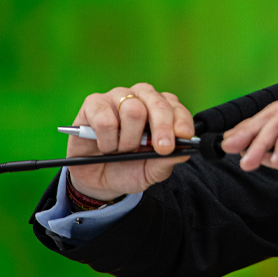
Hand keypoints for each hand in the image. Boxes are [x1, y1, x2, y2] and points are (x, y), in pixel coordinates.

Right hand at [66, 83, 193, 200]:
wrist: (97, 179)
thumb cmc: (128, 169)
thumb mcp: (151, 171)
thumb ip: (166, 161)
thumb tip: (183, 152)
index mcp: (161, 109)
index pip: (176, 108)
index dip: (182, 122)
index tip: (184, 137)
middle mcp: (141, 98)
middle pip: (157, 102)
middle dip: (163, 127)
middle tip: (162, 148)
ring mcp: (117, 97)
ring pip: (133, 110)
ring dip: (130, 140)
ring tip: (122, 151)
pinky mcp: (93, 104)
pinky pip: (105, 120)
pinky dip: (108, 140)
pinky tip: (105, 146)